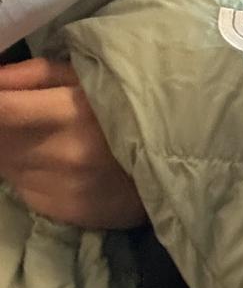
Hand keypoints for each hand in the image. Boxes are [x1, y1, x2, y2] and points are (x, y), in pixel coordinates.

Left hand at [0, 57, 146, 228]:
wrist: (179, 164)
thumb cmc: (137, 105)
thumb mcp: (92, 76)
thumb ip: (35, 75)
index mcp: (67, 113)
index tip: (3, 97)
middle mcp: (57, 156)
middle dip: (3, 124)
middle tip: (26, 113)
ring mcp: (57, 190)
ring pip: (5, 165)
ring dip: (13, 148)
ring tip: (46, 134)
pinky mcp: (60, 212)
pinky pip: (23, 187)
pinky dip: (29, 171)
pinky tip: (57, 159)